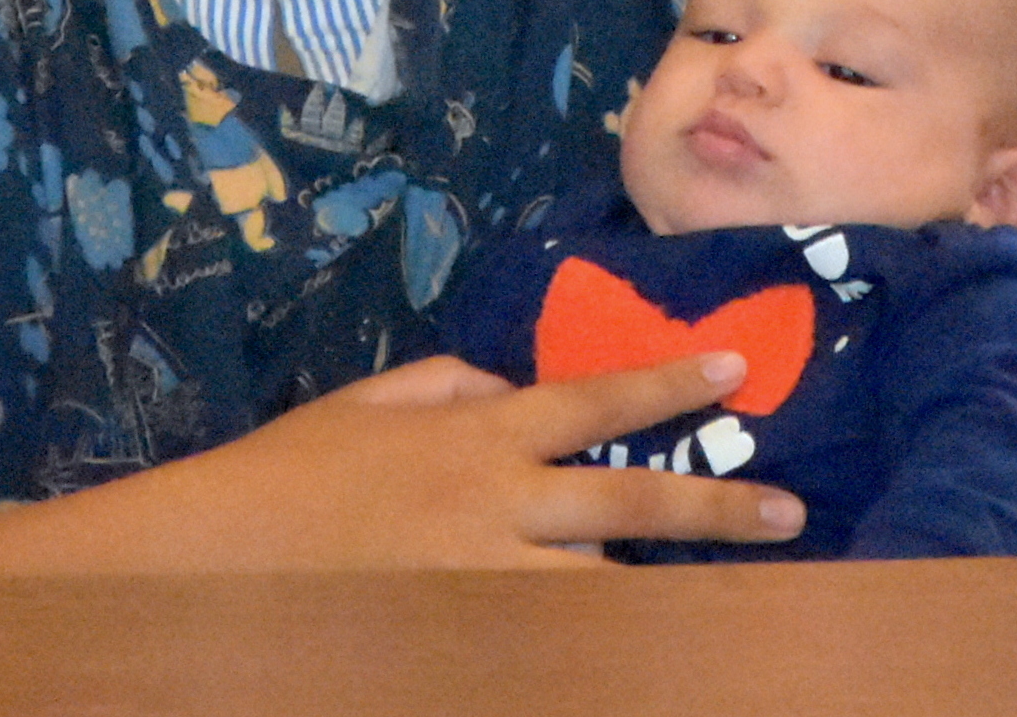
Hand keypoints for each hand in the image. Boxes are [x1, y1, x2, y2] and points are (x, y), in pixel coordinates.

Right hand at [0, 352, 805, 578]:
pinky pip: (557, 647)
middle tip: (789, 511)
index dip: (668, 379)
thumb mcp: (370, 403)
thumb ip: (450, 384)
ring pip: (611, 584)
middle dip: (715, 506)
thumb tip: (512, 377)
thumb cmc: (295, 474)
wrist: (227, 562)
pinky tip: (646, 654)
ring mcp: (490, 585)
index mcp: (476, 432)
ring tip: (750, 602)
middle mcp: (498, 505)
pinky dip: (604, 646)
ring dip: (677, 588)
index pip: (593, 397)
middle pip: (629, 502)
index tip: (735, 362)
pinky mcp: (471, 643)